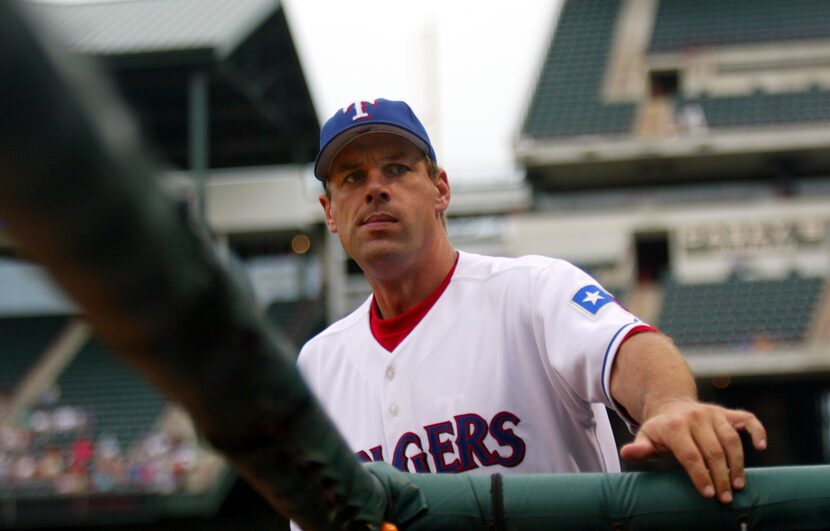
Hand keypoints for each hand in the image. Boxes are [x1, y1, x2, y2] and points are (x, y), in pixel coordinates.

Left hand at [619, 399, 766, 503]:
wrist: (672, 405)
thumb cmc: (660, 430)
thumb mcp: (646, 437)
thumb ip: (640, 448)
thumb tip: (627, 453)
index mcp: (674, 425)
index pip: (690, 454)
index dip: (700, 475)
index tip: (708, 494)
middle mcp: (696, 416)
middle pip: (712, 450)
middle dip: (720, 476)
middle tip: (725, 498)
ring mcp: (713, 413)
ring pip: (731, 439)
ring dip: (737, 463)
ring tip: (738, 485)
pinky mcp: (727, 413)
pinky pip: (747, 419)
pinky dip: (757, 431)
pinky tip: (761, 446)